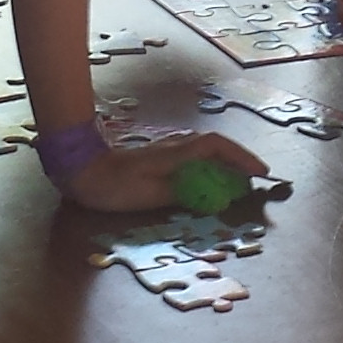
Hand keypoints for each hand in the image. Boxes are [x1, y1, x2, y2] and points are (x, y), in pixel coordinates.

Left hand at [57, 129, 269, 213]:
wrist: (82, 169)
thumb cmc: (114, 185)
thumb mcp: (150, 195)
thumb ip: (183, 194)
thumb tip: (214, 197)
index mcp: (177, 153)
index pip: (218, 146)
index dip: (242, 158)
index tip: (260, 172)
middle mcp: (176, 146)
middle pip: (216, 146)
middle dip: (239, 161)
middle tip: (255, 180)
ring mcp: (168, 150)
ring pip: (205, 151)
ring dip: (225, 164)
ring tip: (238, 182)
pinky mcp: (160, 157)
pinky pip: (194, 158)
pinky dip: (209, 167)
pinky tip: (208, 182)